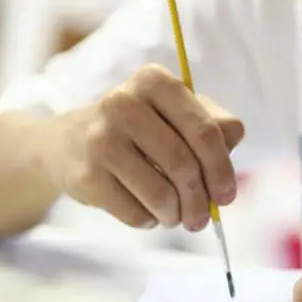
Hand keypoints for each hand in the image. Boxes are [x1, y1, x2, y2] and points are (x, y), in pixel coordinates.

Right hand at [40, 64, 244, 230]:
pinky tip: (147, 212)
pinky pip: (134, 212)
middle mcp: (123, 102)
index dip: (221, 169)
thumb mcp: (176, 113)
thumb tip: (233, 142)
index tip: (226, 196)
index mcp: (154, 81)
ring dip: (176, 215)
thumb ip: (213, 123)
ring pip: (160, 193)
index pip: (204, 131)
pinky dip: (149, 220)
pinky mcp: (86, 174)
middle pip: (183, 165)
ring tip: (177, 217)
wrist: (69, 142)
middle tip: (202, 219)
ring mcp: (101, 138)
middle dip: (200, 200)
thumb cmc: (139, 127)